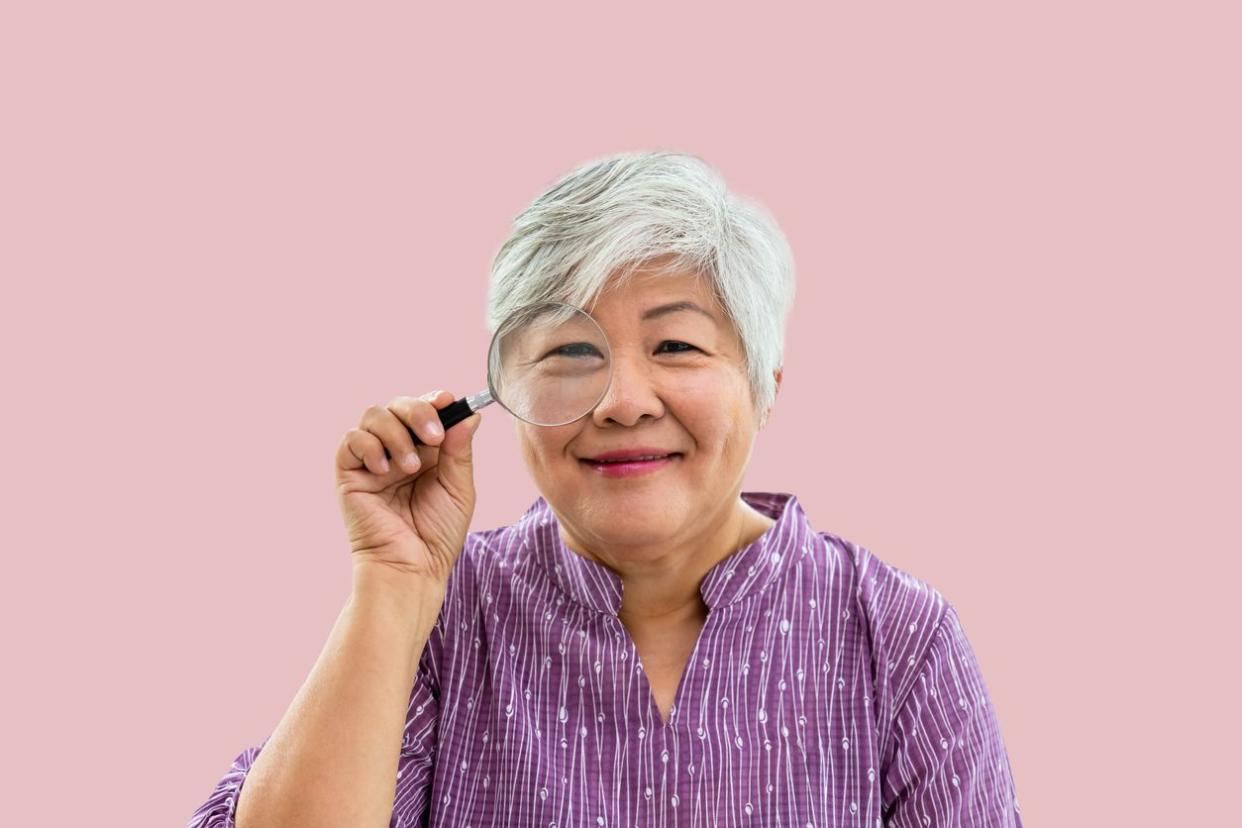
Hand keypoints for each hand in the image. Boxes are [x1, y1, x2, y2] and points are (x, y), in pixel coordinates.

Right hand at [334, 390, 481, 586]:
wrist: (412, 567)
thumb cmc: (437, 534)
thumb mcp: (458, 488)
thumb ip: (460, 450)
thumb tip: (469, 414)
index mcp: (426, 450)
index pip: (425, 409)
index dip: (435, 400)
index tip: (449, 401)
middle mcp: (398, 449)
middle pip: (398, 404)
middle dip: (417, 412)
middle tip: (433, 437)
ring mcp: (372, 459)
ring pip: (374, 415)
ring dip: (396, 433)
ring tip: (410, 467)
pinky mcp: (349, 473)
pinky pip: (351, 440)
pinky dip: (370, 447)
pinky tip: (385, 470)